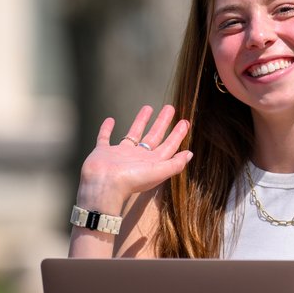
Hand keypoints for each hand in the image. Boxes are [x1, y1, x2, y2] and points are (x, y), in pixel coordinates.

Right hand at [77, 104, 192, 211]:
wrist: (104, 185)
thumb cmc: (132, 180)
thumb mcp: (159, 171)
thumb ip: (175, 164)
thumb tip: (190, 154)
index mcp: (151, 162)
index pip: (168, 146)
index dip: (178, 135)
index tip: (185, 122)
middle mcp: (137, 157)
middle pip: (153, 136)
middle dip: (163, 122)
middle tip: (170, 108)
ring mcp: (119, 154)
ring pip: (133, 134)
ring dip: (141, 121)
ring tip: (148, 107)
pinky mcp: (103, 152)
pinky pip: (105, 137)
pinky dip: (106, 129)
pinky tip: (110, 120)